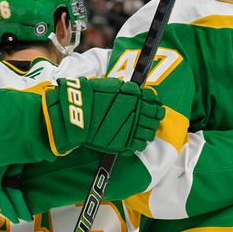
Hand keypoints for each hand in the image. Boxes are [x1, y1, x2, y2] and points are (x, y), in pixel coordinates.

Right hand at [43, 77, 164, 154]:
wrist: (76, 112)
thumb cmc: (90, 96)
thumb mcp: (111, 86)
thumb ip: (126, 90)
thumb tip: (137, 92)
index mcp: (134, 95)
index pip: (154, 99)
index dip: (156, 103)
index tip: (155, 106)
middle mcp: (136, 111)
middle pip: (155, 116)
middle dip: (155, 118)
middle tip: (153, 119)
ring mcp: (131, 128)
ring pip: (149, 132)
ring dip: (149, 131)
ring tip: (144, 131)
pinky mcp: (124, 142)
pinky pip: (139, 145)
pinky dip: (140, 143)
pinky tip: (136, 141)